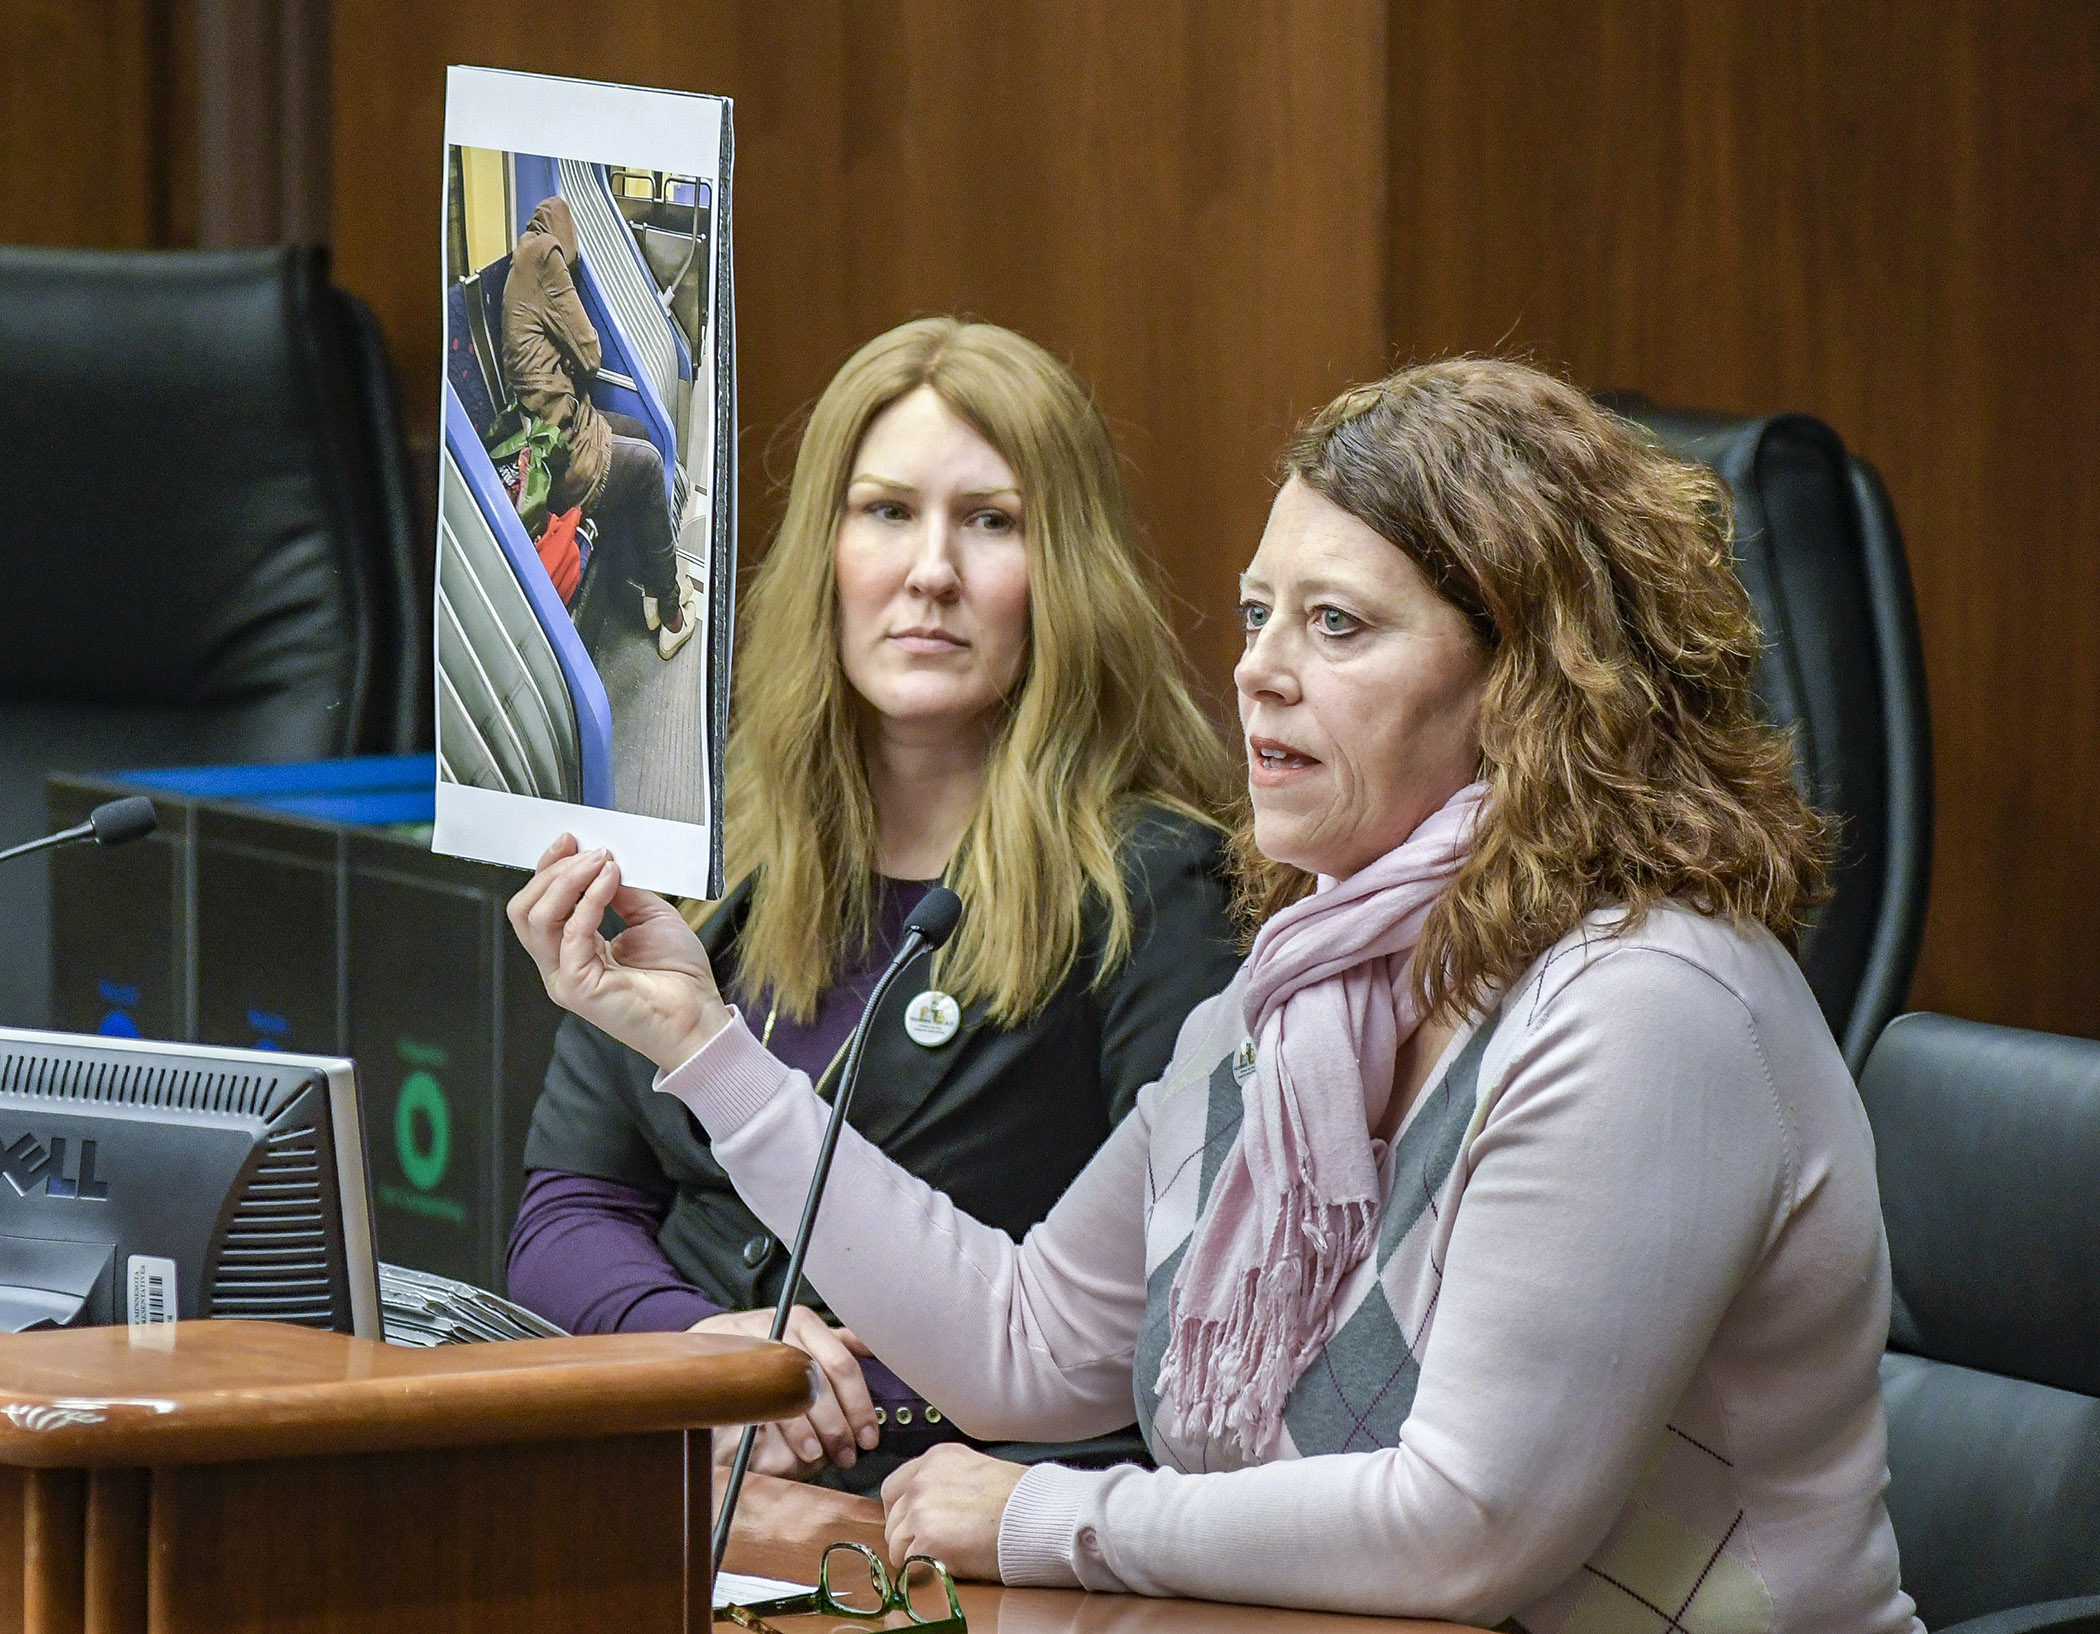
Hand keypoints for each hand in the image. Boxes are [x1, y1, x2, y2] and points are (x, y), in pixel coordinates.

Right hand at [506, 834, 732, 1071]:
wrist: (698, 1015)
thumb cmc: (678, 976)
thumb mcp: (648, 916)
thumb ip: (619, 892)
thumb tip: (601, 863)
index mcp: (573, 950)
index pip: (539, 905)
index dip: (549, 869)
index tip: (571, 840)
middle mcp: (562, 965)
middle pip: (527, 910)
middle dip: (552, 871)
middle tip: (582, 847)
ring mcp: (565, 978)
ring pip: (537, 919)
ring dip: (568, 880)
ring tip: (599, 861)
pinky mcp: (579, 987)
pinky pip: (573, 932)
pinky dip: (590, 898)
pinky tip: (610, 880)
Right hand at [692, 1306, 877, 1472]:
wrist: (704, 1345)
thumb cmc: (763, 1346)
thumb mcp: (800, 1334)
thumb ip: (837, 1342)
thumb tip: (875, 1349)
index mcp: (801, 1321)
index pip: (841, 1365)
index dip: (859, 1406)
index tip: (868, 1437)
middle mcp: (775, 1332)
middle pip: (816, 1386)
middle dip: (836, 1428)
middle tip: (847, 1454)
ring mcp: (745, 1354)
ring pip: (786, 1404)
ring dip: (807, 1438)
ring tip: (816, 1457)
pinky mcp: (722, 1381)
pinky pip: (755, 1417)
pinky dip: (773, 1440)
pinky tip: (782, 1453)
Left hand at [881, 1444, 1028, 1581]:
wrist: (1039, 1515)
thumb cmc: (1022, 1499)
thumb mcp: (977, 1472)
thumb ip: (947, 1484)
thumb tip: (932, 1509)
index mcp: (936, 1459)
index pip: (894, 1488)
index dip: (902, 1513)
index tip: (917, 1527)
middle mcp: (922, 1480)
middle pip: (892, 1520)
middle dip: (909, 1537)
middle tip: (938, 1546)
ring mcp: (921, 1510)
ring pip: (897, 1546)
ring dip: (918, 1556)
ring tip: (951, 1554)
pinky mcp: (927, 1541)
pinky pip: (911, 1566)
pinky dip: (927, 1572)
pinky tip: (954, 1563)